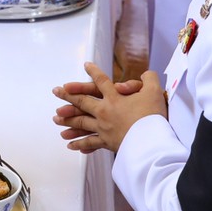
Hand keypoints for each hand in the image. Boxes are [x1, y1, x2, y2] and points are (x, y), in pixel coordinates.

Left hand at [51, 63, 165, 154]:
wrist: (151, 141)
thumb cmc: (153, 116)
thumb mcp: (154, 92)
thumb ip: (150, 79)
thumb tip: (147, 74)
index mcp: (115, 98)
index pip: (101, 81)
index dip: (94, 71)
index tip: (86, 65)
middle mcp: (105, 111)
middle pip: (83, 101)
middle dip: (68, 95)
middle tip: (56, 91)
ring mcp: (103, 128)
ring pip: (81, 122)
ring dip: (68, 120)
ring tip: (56, 118)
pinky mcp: (107, 142)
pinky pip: (89, 143)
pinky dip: (79, 144)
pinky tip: (70, 145)